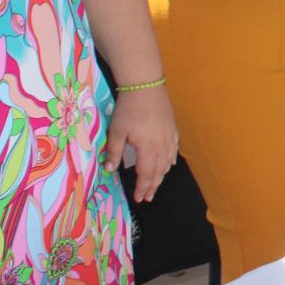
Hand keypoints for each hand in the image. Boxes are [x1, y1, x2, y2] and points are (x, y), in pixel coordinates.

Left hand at [105, 86, 177, 202]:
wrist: (146, 86)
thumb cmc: (129, 109)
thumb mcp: (116, 131)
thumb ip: (114, 151)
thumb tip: (110, 169)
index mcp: (148, 147)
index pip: (146, 173)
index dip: (142, 187)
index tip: (138, 198)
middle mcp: (162, 145)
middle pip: (159, 170)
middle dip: (153, 185)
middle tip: (148, 197)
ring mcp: (169, 136)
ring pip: (168, 161)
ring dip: (162, 175)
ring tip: (156, 185)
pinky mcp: (172, 128)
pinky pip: (174, 149)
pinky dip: (171, 159)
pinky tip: (170, 163)